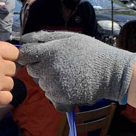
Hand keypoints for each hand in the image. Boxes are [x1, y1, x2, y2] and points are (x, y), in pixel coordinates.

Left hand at [18, 31, 135, 111]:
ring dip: (50, 80)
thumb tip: (24, 39)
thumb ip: (44, 37)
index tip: (38, 55)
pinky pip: (51, 96)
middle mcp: (50, 69)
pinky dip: (58, 92)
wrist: (111, 72)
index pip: (25, 54)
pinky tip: (71, 85)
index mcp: (50, 52)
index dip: (30, 54)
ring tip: (69, 74)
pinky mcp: (61, 99)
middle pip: (32, 70)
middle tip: (60, 64)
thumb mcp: (69, 38)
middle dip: (41, 67)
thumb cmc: (91, 51)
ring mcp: (55, 86)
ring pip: (42, 84)